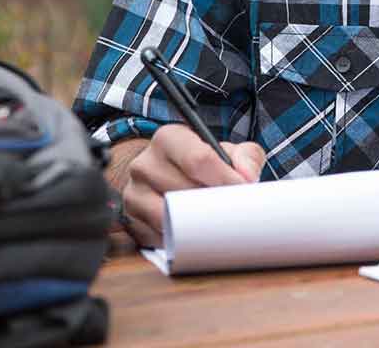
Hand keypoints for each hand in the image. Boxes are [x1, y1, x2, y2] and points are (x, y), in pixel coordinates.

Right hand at [120, 124, 265, 247]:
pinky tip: (195, 233)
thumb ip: (246, 156)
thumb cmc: (199, 163)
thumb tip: (247, 177)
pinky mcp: (132, 223)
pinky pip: (160, 238)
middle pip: (185, 191)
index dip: (225, 178)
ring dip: (197, 224)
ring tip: (214, 221)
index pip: (198, 159)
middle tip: (232, 210)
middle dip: (213, 203)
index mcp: (168, 139)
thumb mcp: (224, 150)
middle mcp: (144, 164)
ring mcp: (134, 195)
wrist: (162, 174)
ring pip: (170, 218)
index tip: (244, 191)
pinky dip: (181, 240)